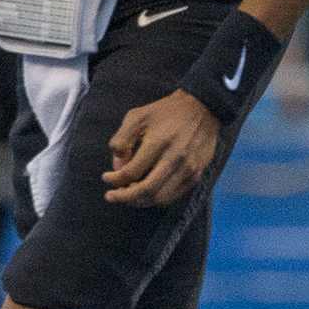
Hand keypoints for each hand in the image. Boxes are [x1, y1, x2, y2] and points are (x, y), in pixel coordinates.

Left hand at [104, 89, 218, 205]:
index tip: (106, 178)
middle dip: (125, 197)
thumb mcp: (137, 116)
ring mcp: (187, 169)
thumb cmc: (166, 111)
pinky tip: (147, 192)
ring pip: (160, 197)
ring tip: (129, 195)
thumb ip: (122, 140)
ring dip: (140, 201)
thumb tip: (117, 168)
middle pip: (146, 190)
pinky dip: (157, 199)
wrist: (203, 108)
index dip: (115, 179)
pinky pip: (173, 195)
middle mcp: (174, 158)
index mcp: (158, 142)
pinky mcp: (196, 174)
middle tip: (112, 196)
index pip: (131, 172)